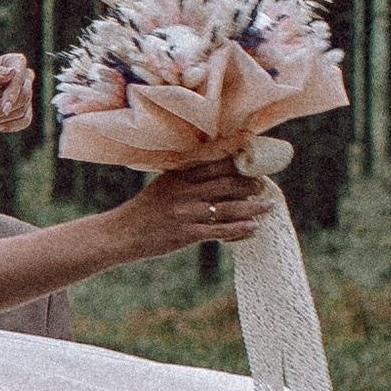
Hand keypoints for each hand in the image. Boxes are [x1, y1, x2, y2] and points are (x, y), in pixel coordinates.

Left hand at [0, 51, 35, 135]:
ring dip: (0, 118)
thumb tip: (13, 72)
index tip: (5, 107)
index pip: (22, 74)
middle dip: (2, 107)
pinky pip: (25, 121)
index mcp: (13, 62)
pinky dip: (10, 126)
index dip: (14, 91)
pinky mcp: (23, 110)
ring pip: (23, 110)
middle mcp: (22, 77)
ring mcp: (24, 94)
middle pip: (24, 95)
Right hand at [116, 156, 277, 261]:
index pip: (214, 161)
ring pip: (228, 207)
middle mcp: (184, 190)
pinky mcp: (186, 234)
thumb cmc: (145, 210)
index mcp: (179, 175)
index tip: (255, 156)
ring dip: (252, 206)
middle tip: (263, 185)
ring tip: (269, 206)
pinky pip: (219, 231)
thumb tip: (217, 174)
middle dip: (250, 184)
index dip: (237, 158)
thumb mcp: (163, 184)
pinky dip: (239, 229)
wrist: (122, 234)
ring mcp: (186, 212)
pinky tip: (253, 228)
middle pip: (226, 183)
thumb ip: (187, 177)